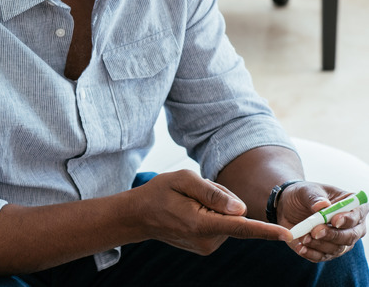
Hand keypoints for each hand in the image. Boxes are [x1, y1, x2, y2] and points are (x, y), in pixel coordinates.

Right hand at [132, 170, 291, 255]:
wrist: (139, 216)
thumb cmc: (159, 193)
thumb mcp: (183, 180)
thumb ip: (213, 193)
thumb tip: (242, 209)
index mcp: (201, 224)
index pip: (241, 227)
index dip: (266, 230)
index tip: (288, 235)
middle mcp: (207, 240)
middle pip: (235, 215)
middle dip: (223, 200)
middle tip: (194, 192)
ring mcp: (207, 246)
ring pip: (230, 220)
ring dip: (217, 207)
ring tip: (189, 203)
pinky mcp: (207, 247)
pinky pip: (222, 225)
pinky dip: (212, 215)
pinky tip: (191, 211)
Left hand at [277, 181, 367, 262]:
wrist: (287, 206)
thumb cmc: (303, 195)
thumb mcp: (306, 190)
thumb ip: (315, 197)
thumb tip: (322, 205)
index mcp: (352, 206)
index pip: (359, 214)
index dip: (349, 219)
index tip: (335, 221)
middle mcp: (351, 226)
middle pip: (351, 235)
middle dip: (333, 235)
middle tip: (315, 231)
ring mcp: (340, 240)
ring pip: (337, 248)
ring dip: (320, 244)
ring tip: (303, 238)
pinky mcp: (326, 250)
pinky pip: (323, 256)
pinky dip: (311, 253)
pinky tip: (301, 248)